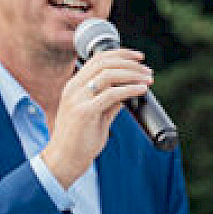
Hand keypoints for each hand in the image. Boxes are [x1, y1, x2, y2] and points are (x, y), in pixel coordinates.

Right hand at [40, 47, 152, 188]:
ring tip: (148, 80)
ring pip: (108, 74)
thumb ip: (109, 102)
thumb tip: (127, 92)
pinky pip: (111, 94)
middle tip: (148, 71)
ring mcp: (77, 99)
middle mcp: (74, 88)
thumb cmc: (80, 139)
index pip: (97, 59)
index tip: (139, 58)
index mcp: (74, 85)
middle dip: (130, 63)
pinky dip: (129, 89)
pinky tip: (141, 90)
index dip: (120, 54)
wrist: (65, 159)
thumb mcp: (96, 115)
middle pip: (104, 62)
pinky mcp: (84, 112)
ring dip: (133, 74)